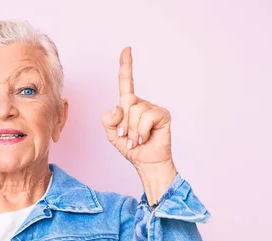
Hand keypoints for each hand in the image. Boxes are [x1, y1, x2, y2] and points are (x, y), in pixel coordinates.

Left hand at [101, 47, 173, 169]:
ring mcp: (153, 108)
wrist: (145, 161)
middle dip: (123, 125)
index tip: (126, 49)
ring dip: (132, 131)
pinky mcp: (162, 114)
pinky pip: (145, 118)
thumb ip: (108, 120)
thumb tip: (118, 107)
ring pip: (135, 111)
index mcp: (128, 105)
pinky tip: (145, 138)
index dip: (126, 65)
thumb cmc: (131, 147)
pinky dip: (141, 131)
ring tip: (137, 139)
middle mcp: (141, 103)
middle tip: (128, 138)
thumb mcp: (112, 134)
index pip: (126, 82)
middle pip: (126, 104)